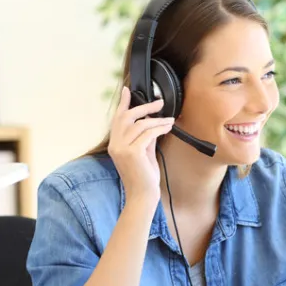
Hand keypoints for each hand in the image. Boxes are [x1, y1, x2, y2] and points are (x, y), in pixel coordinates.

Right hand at [108, 87, 173, 203]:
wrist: (143, 195)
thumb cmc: (144, 177)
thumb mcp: (144, 152)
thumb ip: (145, 137)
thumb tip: (152, 122)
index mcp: (115, 144)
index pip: (117, 119)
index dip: (123, 103)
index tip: (127, 90)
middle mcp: (115, 145)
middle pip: (127, 117)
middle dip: (144, 107)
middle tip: (159, 103)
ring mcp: (122, 149)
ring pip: (140, 125)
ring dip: (157, 120)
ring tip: (169, 121)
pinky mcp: (133, 153)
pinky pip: (148, 134)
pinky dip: (159, 128)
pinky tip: (168, 127)